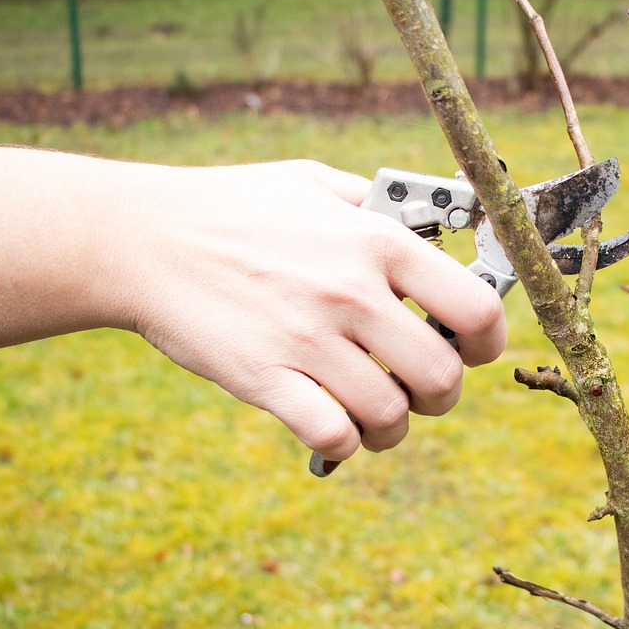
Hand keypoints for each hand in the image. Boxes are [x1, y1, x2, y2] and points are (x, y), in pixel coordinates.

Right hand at [117, 159, 506, 460]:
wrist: (140, 239)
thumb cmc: (232, 208)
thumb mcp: (314, 184)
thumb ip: (378, 205)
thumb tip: (440, 218)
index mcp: (376, 241)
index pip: (477, 308)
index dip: (488, 342)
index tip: (471, 348)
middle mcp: (351, 291)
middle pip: (443, 376)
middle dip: (441, 395)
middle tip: (419, 390)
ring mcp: (307, 338)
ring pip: (392, 416)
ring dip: (392, 428)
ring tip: (376, 416)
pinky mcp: (264, 378)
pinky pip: (333, 435)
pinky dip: (344, 444)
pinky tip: (334, 428)